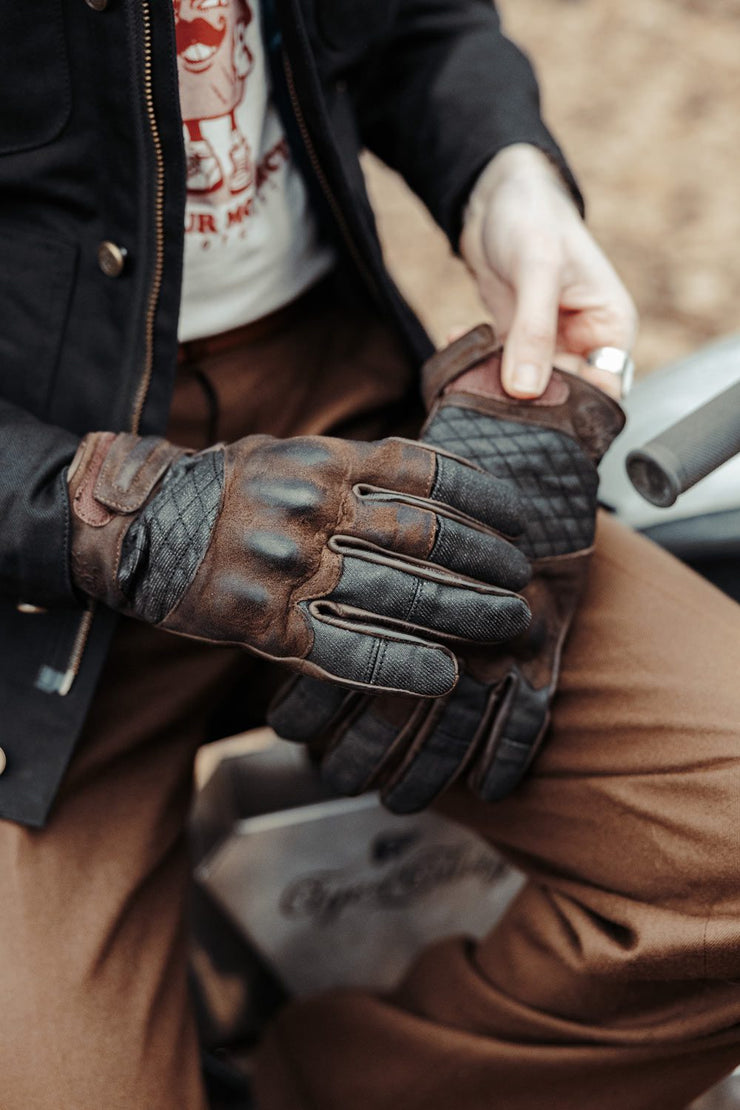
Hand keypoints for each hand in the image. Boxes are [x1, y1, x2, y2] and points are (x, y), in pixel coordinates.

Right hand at [269, 327, 625, 811]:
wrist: (137, 527)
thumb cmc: (225, 490)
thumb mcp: (287, 452)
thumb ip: (353, 468)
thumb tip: (434, 486)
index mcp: (321, 460)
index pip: (423, 472)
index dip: (484, 496)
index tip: (523, 520)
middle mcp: (309, 507)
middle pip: (424, 537)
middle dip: (488, 564)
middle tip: (525, 583)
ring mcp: (287, 566)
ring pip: (398, 594)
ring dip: (465, 613)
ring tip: (509, 625)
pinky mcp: (263, 622)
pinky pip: (345, 649)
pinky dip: (402, 665)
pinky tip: (446, 676)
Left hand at [460, 144, 637, 399]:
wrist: (496, 194)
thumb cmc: (532, 217)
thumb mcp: (537, 270)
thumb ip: (533, 331)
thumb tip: (525, 390)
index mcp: (610, 328)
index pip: (604, 391)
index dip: (575, 410)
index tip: (535, 413)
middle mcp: (583, 342)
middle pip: (563, 398)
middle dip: (528, 403)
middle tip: (491, 396)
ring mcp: (548, 345)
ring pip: (527, 390)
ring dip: (496, 385)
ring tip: (468, 369)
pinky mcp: (515, 341)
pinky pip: (497, 370)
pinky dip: (475, 363)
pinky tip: (454, 340)